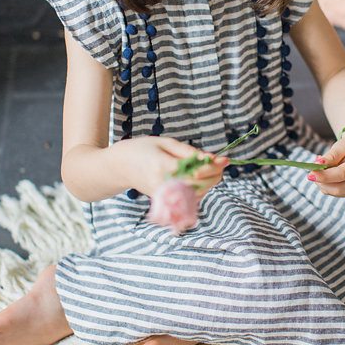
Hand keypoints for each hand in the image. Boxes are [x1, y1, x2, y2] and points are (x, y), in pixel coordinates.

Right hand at [112, 136, 227, 198]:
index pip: (195, 171)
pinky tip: (200, 178)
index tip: (224, 158)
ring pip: (196, 195)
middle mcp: (163, 184)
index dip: (213, 166)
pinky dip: (200, 190)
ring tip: (211, 168)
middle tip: (222, 163)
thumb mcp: (164, 143)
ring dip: (209, 182)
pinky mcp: (165, 201)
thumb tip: (211, 158)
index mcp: (162, 165)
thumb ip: (187, 152)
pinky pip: (189, 199)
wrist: (119, 167)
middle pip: (199, 185)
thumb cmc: (143, 149)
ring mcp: (164, 195)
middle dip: (215, 175)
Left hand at [309, 124, 344, 197]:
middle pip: (337, 189)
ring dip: (322, 183)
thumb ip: (331, 156)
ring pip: (333, 192)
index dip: (324, 176)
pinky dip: (326, 184)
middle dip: (321, 182)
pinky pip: (334, 192)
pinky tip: (327, 173)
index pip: (341, 175)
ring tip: (321, 167)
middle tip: (311, 171)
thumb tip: (318, 164)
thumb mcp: (342, 145)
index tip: (309, 174)